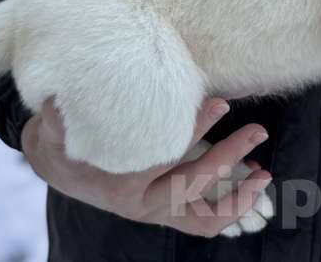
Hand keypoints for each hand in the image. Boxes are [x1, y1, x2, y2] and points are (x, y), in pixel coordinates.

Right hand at [21, 97, 271, 237]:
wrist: (59, 162)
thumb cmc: (66, 136)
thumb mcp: (57, 125)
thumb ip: (61, 116)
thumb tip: (60, 98)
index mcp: (118, 181)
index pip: (165, 156)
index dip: (194, 130)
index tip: (219, 103)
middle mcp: (140, 204)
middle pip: (193, 183)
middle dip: (229, 156)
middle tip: (257, 129)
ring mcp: (155, 213)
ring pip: (205, 216)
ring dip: (239, 197)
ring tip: (263, 171)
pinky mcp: (166, 214)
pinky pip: (204, 223)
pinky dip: (231, 209)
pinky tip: (250, 181)